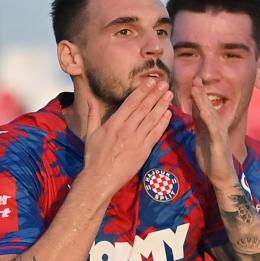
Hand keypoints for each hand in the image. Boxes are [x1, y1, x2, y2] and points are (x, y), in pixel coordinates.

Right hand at [80, 82, 170, 200]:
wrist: (100, 178)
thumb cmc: (93, 157)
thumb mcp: (89, 134)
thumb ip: (92, 115)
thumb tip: (90, 100)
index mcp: (113, 123)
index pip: (131, 102)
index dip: (143, 91)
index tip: (151, 82)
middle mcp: (126, 129)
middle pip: (144, 108)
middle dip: (155, 94)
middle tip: (164, 84)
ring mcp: (136, 140)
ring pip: (152, 119)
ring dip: (162, 105)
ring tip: (169, 95)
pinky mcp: (143, 151)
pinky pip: (155, 134)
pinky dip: (162, 123)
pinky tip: (168, 114)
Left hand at [189, 83, 238, 189]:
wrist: (221, 176)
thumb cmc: (211, 157)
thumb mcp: (202, 136)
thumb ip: (199, 122)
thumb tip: (194, 108)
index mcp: (211, 124)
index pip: (203, 106)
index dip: (198, 93)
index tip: (193, 78)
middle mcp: (217, 126)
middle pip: (207, 105)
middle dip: (201, 91)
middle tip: (195, 76)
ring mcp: (219, 134)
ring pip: (210, 114)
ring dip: (203, 100)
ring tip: (197, 88)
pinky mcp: (219, 144)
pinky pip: (213, 129)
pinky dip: (208, 119)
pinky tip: (203, 111)